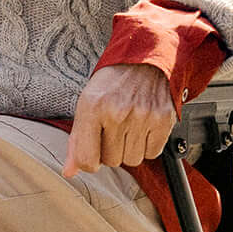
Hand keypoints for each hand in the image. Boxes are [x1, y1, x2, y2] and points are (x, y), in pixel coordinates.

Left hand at [62, 62, 181, 175]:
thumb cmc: (113, 83)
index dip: (90, 162)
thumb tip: (69, 172)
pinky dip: (149, 145)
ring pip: (133, 160)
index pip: (87, 160)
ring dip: (131, 148)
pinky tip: (144, 127)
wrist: (145, 59)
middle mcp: (117, 112)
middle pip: (112, 161)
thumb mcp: (87, 103)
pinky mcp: (163, 120)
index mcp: (92, 107)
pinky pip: (152, 153)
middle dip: (112, 149)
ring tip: (130, 126)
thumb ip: (77, 140)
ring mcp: (142, 116)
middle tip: (115, 128)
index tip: (95, 151)